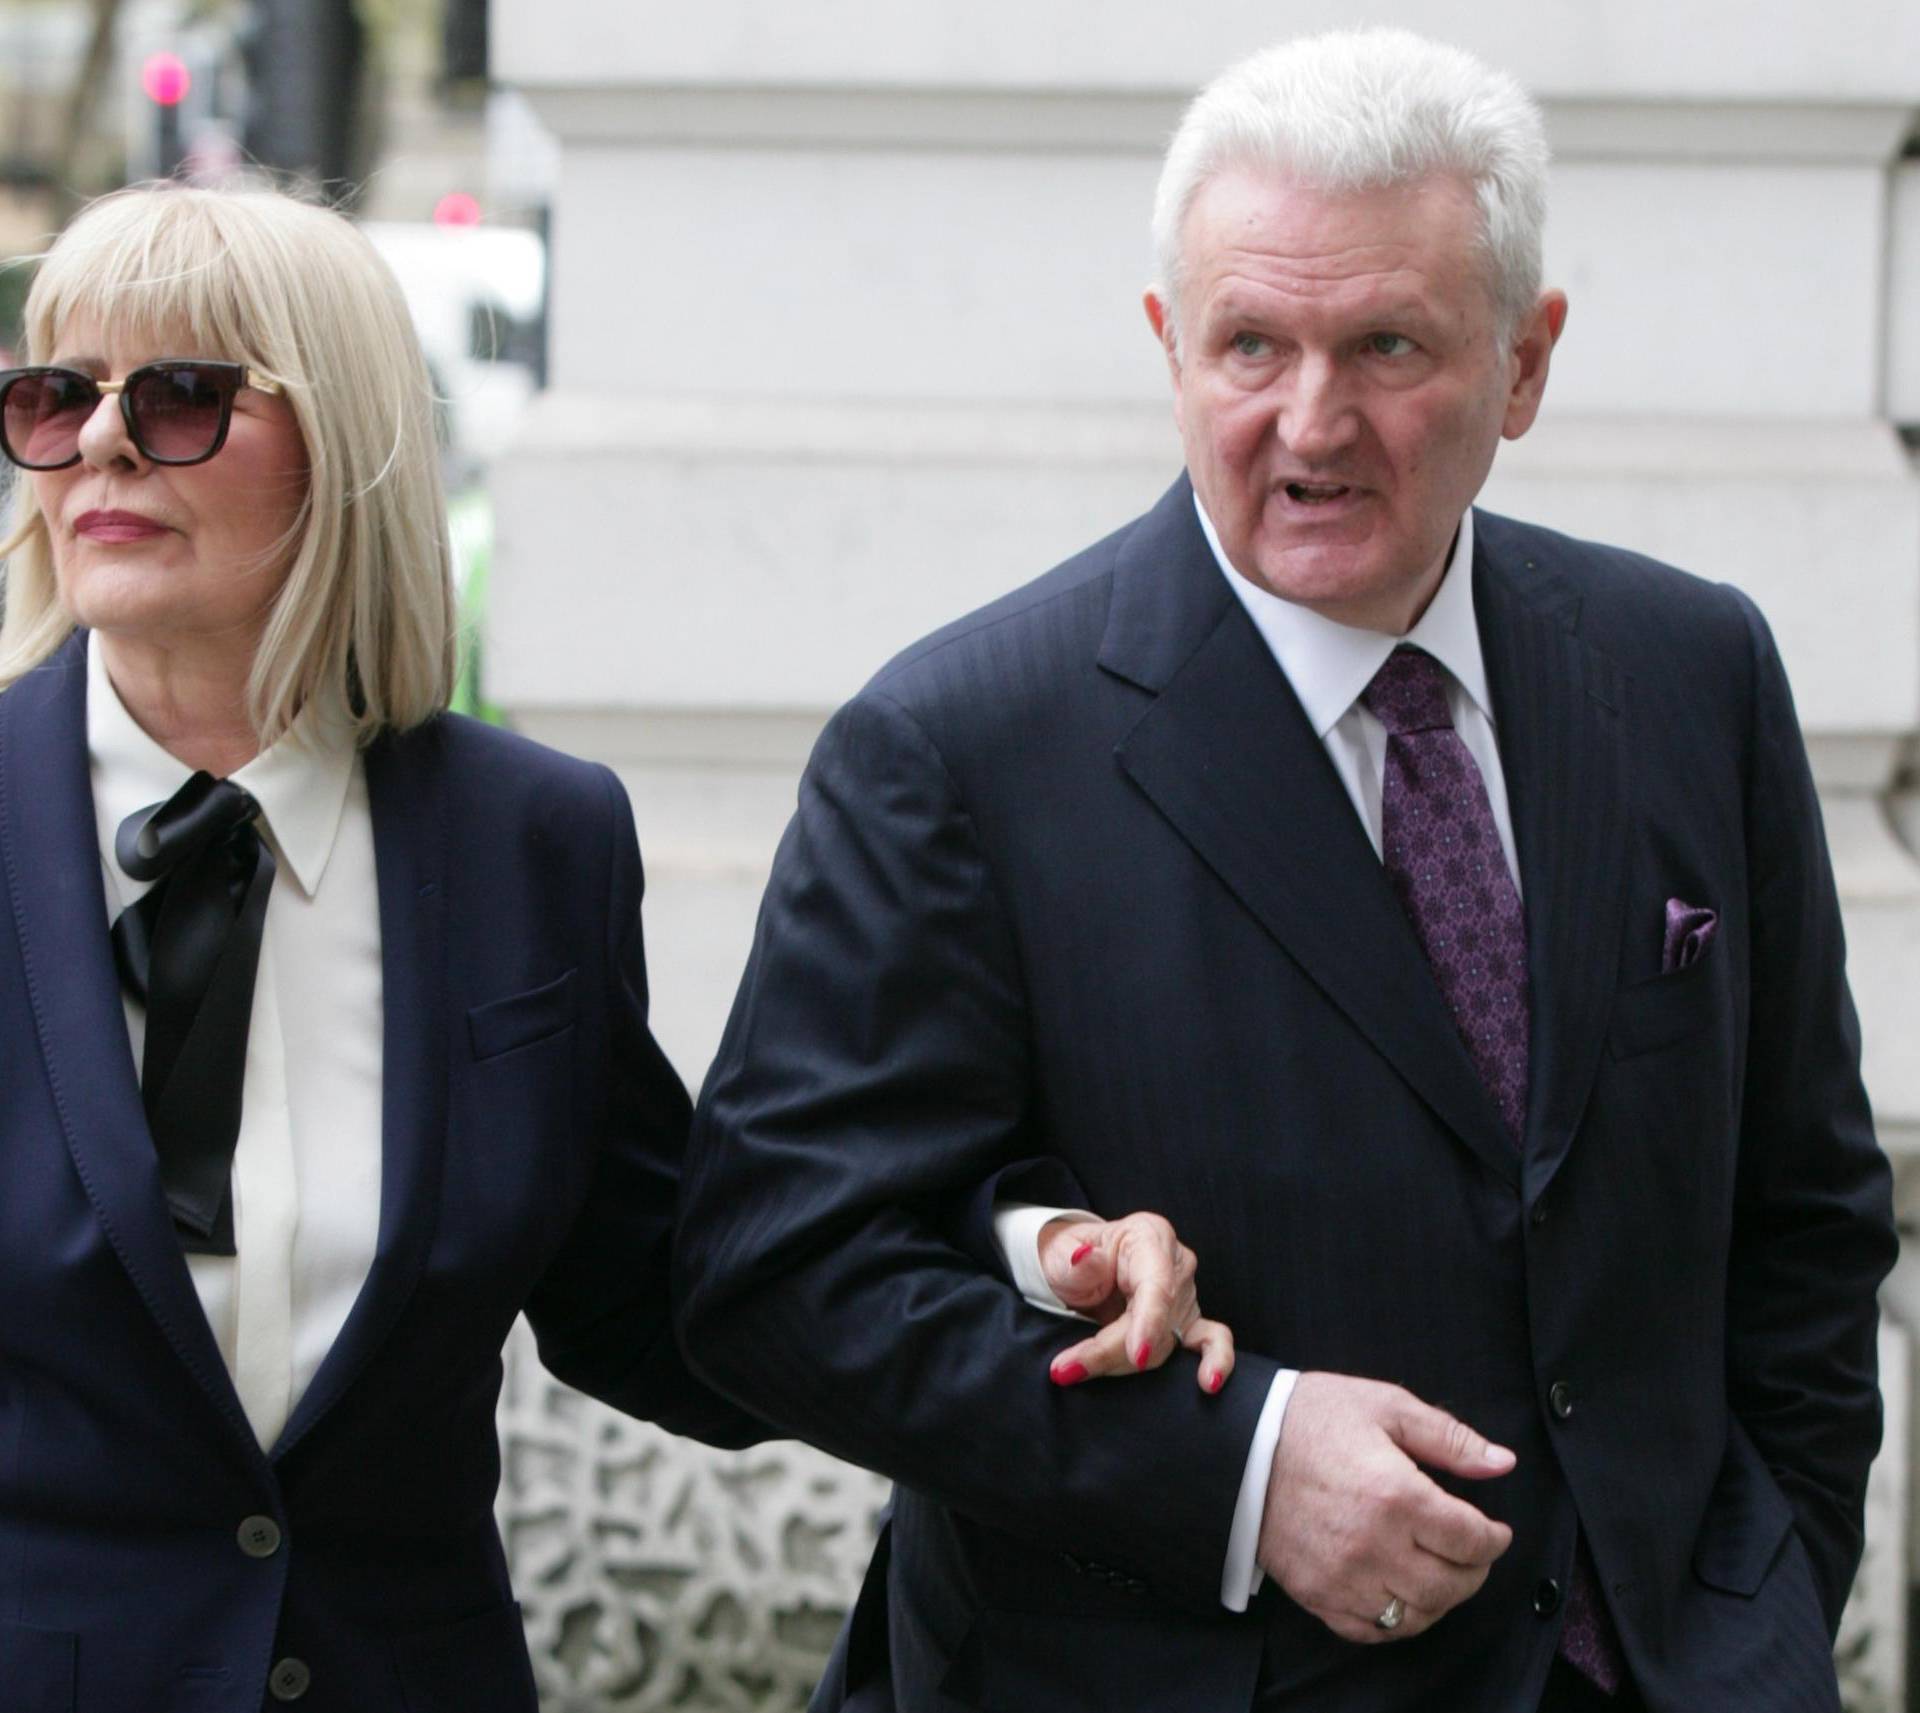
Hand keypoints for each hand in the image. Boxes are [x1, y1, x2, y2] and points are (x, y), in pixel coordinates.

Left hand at [1036, 1212, 1234, 1392]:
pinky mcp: (1187, 1324)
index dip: (1149, 1321)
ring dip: (1124, 1364)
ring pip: (1166, 1343)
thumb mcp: (1061, 1251)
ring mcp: (1185, 1296)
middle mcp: (1175, 1264)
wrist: (1074, 1268)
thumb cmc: (1071, 1257)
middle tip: (1067, 1368)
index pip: (1158, 1284)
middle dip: (1111, 1350)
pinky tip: (1208, 1383)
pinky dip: (1215, 1362)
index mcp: (1149, 1237)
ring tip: (1076, 1370)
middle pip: (1157, 1322)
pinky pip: (1211, 1342)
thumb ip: (1072, 1258)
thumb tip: (1083, 1258)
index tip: (1138, 1355)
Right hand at [1258, 1372, 1514, 1643]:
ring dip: (1441, 1598)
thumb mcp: (1385, 1407)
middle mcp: (1374, 1545)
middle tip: (1472, 1552)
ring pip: (1418, 1615)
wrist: (1240, 1444)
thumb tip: (1502, 1463)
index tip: (1495, 1531)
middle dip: (1474, 1571)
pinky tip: (1400, 1593)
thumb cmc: (1314, 1418)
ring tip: (1439, 1571)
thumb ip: (1449, 1437)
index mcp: (1396, 1495)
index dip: (1494, 1537)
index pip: (1472, 1539)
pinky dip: (1398, 1621)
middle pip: (1452, 1584)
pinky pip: (1373, 1629)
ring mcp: (1344, 1577)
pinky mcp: (1318, 1595)